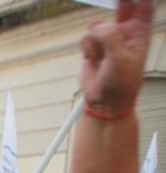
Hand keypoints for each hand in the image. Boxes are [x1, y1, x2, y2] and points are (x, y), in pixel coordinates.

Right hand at [78, 0, 153, 116]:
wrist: (104, 102)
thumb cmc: (121, 83)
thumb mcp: (120, 59)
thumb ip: (111, 37)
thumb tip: (98, 26)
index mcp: (140, 34)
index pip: (144, 7)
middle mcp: (125, 34)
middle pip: (123, 7)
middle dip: (119, 2)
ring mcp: (108, 40)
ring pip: (98, 26)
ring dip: (96, 38)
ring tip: (100, 55)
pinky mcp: (93, 47)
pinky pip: (86, 38)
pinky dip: (87, 48)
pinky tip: (93, 59)